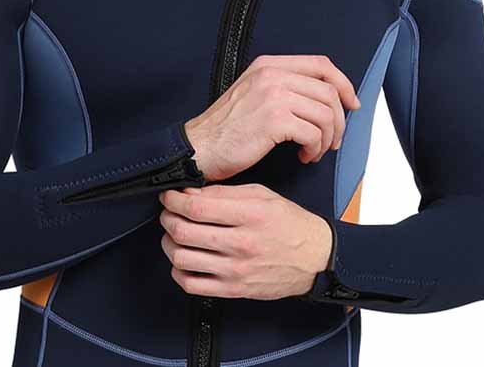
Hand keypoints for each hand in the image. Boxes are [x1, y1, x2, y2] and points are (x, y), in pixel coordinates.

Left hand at [159, 184, 331, 299]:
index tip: (169, 196)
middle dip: (167, 218)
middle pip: (184, 231)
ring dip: (168, 243)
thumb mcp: (262, 195)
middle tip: (169, 213)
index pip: (197, 208)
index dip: (174, 200)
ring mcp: (236, 270)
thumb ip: (224, 193)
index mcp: (250, 215)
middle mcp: (241, 244)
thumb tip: (190, 193)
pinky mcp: (233, 290)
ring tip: (174, 235)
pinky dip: (178, 271)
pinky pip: (191, 284)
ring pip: (181, 258)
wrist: (316, 259)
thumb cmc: (290, 225)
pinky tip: (184, 260)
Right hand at [185, 55, 358, 179]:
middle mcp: (272, 75)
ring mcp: (273, 95)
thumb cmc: (225, 129)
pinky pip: (313, 133)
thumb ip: (282, 87)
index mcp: (268, 66)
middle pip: (328, 91)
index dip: (343, 84)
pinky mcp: (274, 120)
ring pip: (325, 113)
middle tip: (332, 140)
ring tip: (314, 151)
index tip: (351, 104)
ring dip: (326, 138)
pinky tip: (302, 156)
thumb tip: (321, 98)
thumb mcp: (252, 94)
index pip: (321, 64)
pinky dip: (314, 148)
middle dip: (339, 120)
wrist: (200, 147)